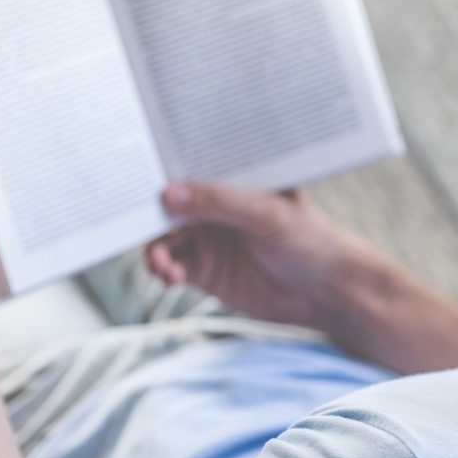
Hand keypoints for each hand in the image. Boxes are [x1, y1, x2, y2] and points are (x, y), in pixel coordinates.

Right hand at [146, 182, 373, 329]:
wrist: (326, 293)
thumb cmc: (310, 240)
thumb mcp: (268, 214)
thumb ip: (220, 202)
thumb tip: (170, 193)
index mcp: (231, 178)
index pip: (190, 165)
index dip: (163, 167)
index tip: (138, 172)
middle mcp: (214, 205)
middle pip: (168, 202)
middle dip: (147, 211)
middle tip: (132, 220)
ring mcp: (207, 237)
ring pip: (164, 237)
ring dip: (154, 247)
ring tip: (161, 262)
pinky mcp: (204, 270)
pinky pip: (171, 266)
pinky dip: (163, 269)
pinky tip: (167, 275)